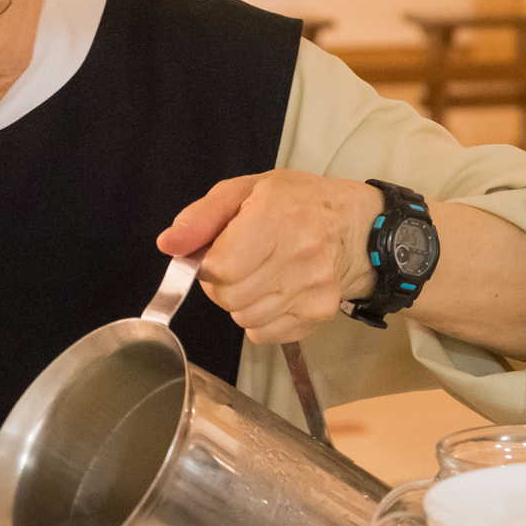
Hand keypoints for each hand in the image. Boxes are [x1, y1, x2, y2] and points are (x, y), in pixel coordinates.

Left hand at [156, 170, 378, 344]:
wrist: (355, 227)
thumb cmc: (296, 203)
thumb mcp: (245, 191)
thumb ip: (202, 217)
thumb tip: (169, 245)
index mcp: (276, 217)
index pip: (220, 268)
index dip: (209, 263)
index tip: (220, 250)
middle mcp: (299, 257)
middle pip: (229, 297)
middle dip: (223, 283)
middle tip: (241, 262)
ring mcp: (312, 291)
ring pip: (244, 319)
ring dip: (241, 301)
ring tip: (261, 274)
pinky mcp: (318, 315)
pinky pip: (264, 334)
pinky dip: (261, 318)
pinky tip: (276, 291)